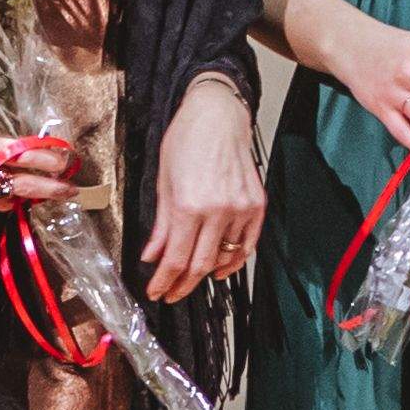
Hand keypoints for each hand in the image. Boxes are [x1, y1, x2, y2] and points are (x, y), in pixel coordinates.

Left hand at [142, 78, 261, 300]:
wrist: (218, 116)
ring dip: (206, 273)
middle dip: (183, 285)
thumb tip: (152, 256)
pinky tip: (221, 267)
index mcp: (189, 205)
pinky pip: (247, 245)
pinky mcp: (257, 206)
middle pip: (200, 265)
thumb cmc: (186, 141)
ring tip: (191, 279)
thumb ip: (160, 225)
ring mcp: (241, 209)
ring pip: (225, 258)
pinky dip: (234, 261)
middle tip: (171, 293)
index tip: (157, 292)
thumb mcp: (163, 182)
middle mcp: (218, 211)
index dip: (165, 282)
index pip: (175, 259)